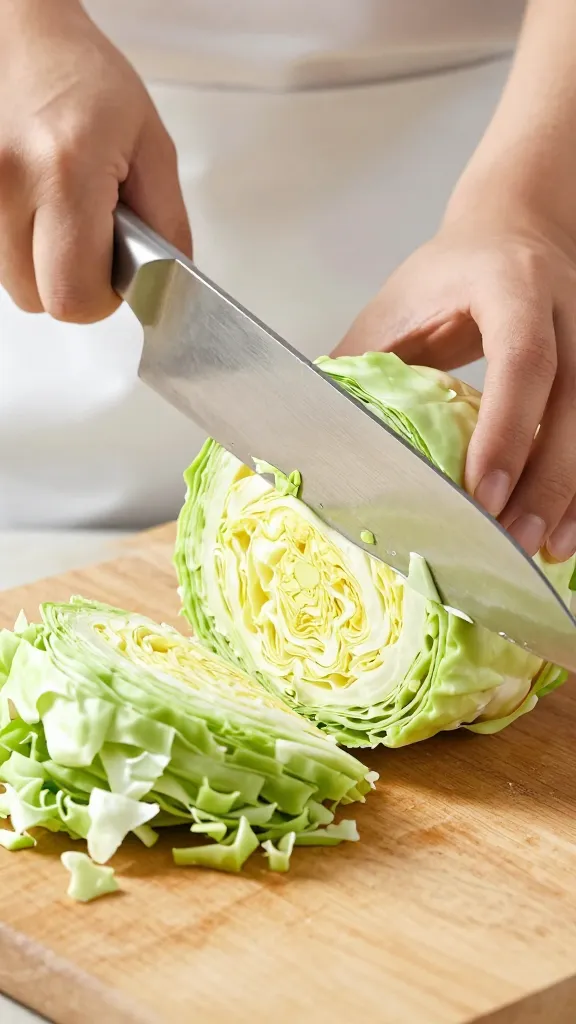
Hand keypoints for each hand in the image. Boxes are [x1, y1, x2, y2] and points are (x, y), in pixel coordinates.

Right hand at [0, 0, 190, 322]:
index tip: (115, 268)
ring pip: (14, 285)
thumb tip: (165, 286)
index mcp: (65, 172)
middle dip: (73, 284)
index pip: (75, 296)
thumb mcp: (152, 148)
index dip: (101, 297)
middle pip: (39, 300)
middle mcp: (8, 183)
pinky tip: (37, 210)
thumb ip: (168, 226)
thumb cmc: (86, 81)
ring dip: (43, 266)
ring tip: (61, 214)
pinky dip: (20, 249)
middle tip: (90, 240)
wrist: (23, 37)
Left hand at [334, 205, 575, 561]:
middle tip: (513, 541)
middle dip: (546, 481)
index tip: (482, 494)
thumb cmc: (450, 273)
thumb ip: (363, 363)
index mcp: (511, 286)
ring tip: (546, 550)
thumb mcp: (397, 305)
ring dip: (571, 494)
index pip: (523, 360)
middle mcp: (567, 308)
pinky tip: (564, 528)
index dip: (506, 430)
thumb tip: (310, 428)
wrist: (515, 228)